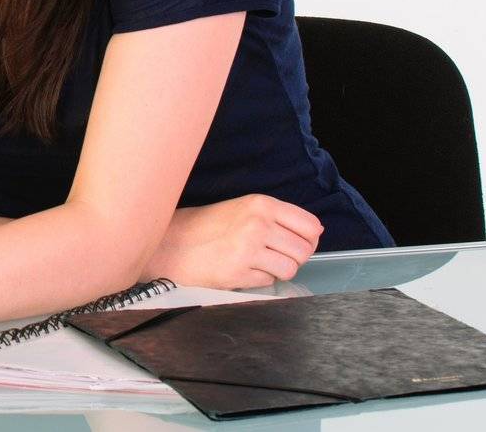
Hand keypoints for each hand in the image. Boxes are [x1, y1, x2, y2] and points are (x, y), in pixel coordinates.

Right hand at [143, 194, 322, 288]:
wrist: (172, 242)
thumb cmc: (206, 226)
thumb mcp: (243, 209)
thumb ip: (276, 218)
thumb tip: (313, 234)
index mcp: (262, 204)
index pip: (311, 226)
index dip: (309, 240)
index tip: (297, 244)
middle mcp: (258, 223)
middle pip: (304, 251)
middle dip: (293, 258)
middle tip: (273, 257)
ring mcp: (249, 248)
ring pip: (290, 268)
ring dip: (277, 271)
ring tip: (257, 264)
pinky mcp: (239, 271)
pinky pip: (268, 282)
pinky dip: (259, 280)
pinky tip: (241, 270)